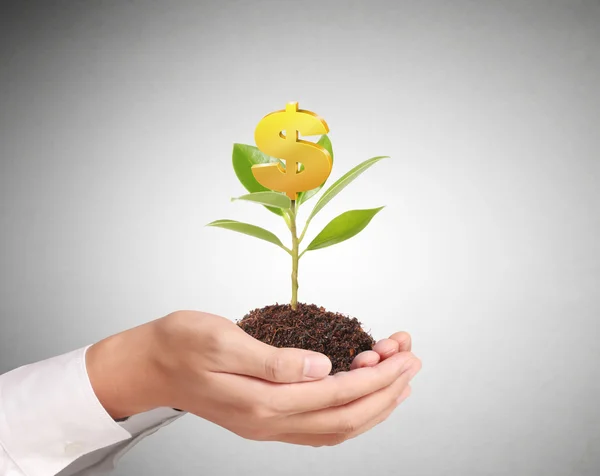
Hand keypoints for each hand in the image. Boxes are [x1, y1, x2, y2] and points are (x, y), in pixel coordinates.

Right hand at [86, 311, 420, 446]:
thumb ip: (275, 360)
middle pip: (344, 418)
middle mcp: (269, 422)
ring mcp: (267, 425)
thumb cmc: (181, 344)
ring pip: (335, 428)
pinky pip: (318, 428)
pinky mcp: (264, 419)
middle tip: (412, 363)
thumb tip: (323, 368)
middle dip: (385, 392)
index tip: (402, 358)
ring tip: (398, 380)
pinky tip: (360, 398)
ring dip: (372, 405)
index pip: (336, 394)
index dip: (376, 378)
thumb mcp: (224, 340)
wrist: (150, 365)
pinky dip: (348, 413)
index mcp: (262, 401)